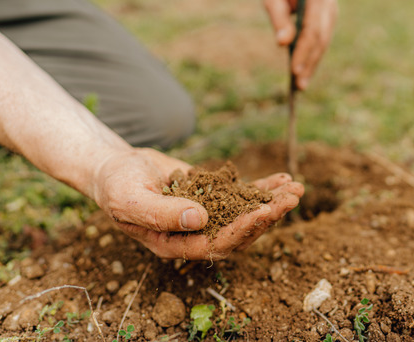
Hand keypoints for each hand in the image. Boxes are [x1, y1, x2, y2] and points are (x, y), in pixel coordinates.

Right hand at [91, 148, 303, 258]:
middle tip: (290, 200)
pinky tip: (284, 178)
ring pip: (247, 214)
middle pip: (239, 232)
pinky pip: (243, 196)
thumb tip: (199, 219)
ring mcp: (209, 216)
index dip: (241, 231)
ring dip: (273, 203)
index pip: (216, 245)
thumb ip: (162, 214)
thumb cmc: (117, 187)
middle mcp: (197, 235)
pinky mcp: (215, 197)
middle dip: (267, 216)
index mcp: (176, 245)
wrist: (117, 168)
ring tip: (296, 189)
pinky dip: (264, 188)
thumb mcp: (131, 200)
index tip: (262, 213)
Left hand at [262, 0, 337, 89]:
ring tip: (301, 85)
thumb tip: (283, 44)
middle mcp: (328, 4)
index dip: (303, 51)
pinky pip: (322, 41)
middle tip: (299, 84)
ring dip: (312, 64)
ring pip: (323, 43)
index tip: (293, 70)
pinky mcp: (329, 19)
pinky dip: (313, 57)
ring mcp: (331, 12)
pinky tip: (304, 72)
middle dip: (309, 62)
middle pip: (321, 39)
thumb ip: (279, 20)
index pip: (312, 29)